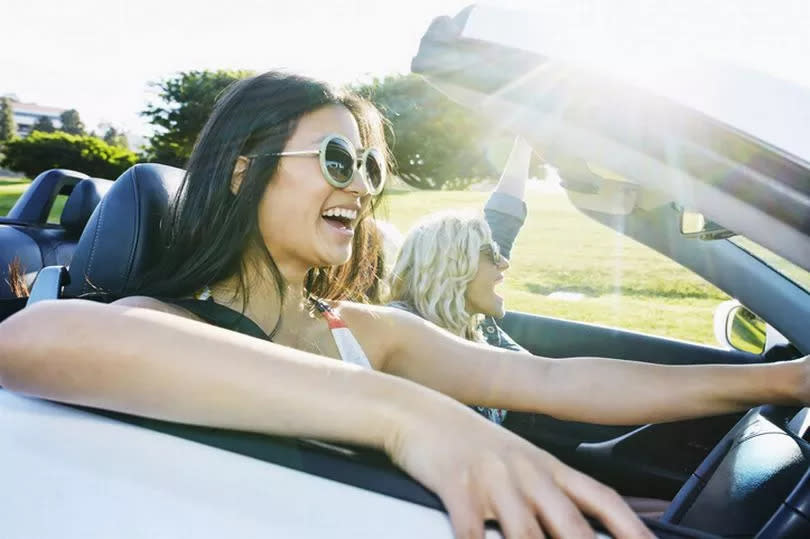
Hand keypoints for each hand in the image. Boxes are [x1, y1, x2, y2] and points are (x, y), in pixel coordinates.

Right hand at [386, 405, 652, 538]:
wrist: (419, 413)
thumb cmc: (469, 442)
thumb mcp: (515, 460)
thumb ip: (546, 491)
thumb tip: (572, 523)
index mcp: (546, 466)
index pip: (601, 498)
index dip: (632, 528)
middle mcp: (527, 472)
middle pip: (570, 524)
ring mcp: (493, 478)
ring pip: (526, 532)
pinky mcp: (458, 485)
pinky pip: (472, 530)